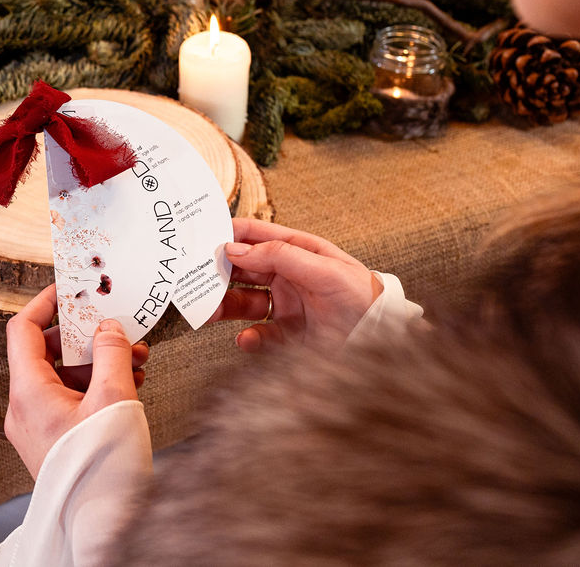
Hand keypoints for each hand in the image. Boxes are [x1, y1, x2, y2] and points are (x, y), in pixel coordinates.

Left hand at [5, 284, 148, 478]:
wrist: (101, 521)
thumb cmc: (102, 470)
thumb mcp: (114, 398)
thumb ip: (112, 353)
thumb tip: (107, 328)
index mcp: (29, 392)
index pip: (23, 330)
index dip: (44, 304)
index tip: (68, 290)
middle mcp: (25, 407)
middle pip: (48, 352)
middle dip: (87, 337)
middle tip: (115, 327)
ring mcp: (37, 425)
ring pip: (64, 376)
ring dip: (99, 362)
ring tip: (134, 359)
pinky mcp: (53, 437)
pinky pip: (70, 398)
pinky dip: (96, 385)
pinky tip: (128, 382)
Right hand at [208, 219, 382, 351]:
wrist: (384, 344)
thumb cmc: (363, 298)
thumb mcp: (324, 270)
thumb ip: (279, 256)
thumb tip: (236, 250)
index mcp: (298, 252)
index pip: (256, 236)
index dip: (229, 234)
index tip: (201, 237)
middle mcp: (288, 276)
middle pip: (243, 270)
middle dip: (219, 273)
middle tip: (195, 278)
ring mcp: (286, 306)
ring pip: (243, 302)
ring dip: (223, 305)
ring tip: (208, 311)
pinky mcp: (287, 335)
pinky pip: (258, 335)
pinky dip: (247, 338)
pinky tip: (245, 339)